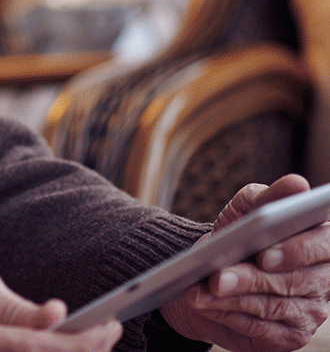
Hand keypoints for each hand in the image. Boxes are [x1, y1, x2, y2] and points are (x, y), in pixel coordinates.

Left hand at [161, 174, 329, 350]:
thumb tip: (297, 184)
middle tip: (216, 276)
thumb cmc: (238, 233)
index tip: (266, 253)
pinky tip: (204, 304)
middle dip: (249, 279)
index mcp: (322, 244)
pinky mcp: (287, 337)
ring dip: (232, 298)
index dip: (297, 251)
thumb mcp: (246, 209)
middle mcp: (323, 281)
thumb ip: (269, 196)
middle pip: (290, 282)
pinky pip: (258, 329)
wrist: (212, 268)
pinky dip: (227, 315)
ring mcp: (309, 312)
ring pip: (270, 306)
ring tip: (201, 289)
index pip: (324, 247)